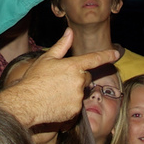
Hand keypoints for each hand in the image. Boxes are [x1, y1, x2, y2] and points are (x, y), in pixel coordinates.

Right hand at [0, 30, 119, 127]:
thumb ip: (61, 45)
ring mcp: (78, 97)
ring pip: (81, 92)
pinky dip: (69, 104)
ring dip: (72, 91)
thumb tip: (70, 31)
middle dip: (77, 78)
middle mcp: (79, 81)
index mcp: (73, 66)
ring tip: (55, 92)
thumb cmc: (34, 79)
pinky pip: (76, 105)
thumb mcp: (46, 59)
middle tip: (60, 80)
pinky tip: (55, 103)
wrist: (27, 103)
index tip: (117, 53)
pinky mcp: (75, 111)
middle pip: (86, 77)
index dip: (107, 55)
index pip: (94, 59)